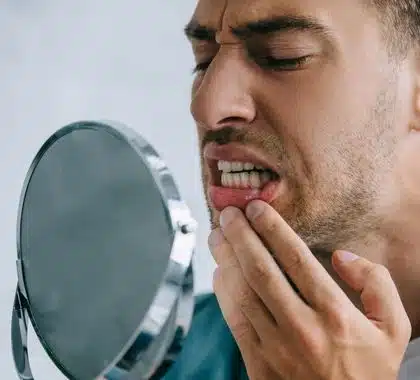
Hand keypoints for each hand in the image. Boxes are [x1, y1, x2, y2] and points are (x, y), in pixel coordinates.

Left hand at [208, 201, 410, 379]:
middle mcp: (302, 327)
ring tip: (218, 235)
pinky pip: (233, 319)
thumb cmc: (367, 371)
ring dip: (225, 258)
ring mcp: (275, 346)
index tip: (257, 208)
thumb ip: (377, 284)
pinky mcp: (257, 362)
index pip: (295, 258)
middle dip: (240, 235)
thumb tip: (342, 257)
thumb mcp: (393, 328)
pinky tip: (219, 271)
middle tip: (229, 214)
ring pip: (242, 291)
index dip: (271, 228)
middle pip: (260, 270)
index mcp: (335, 314)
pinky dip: (223, 291)